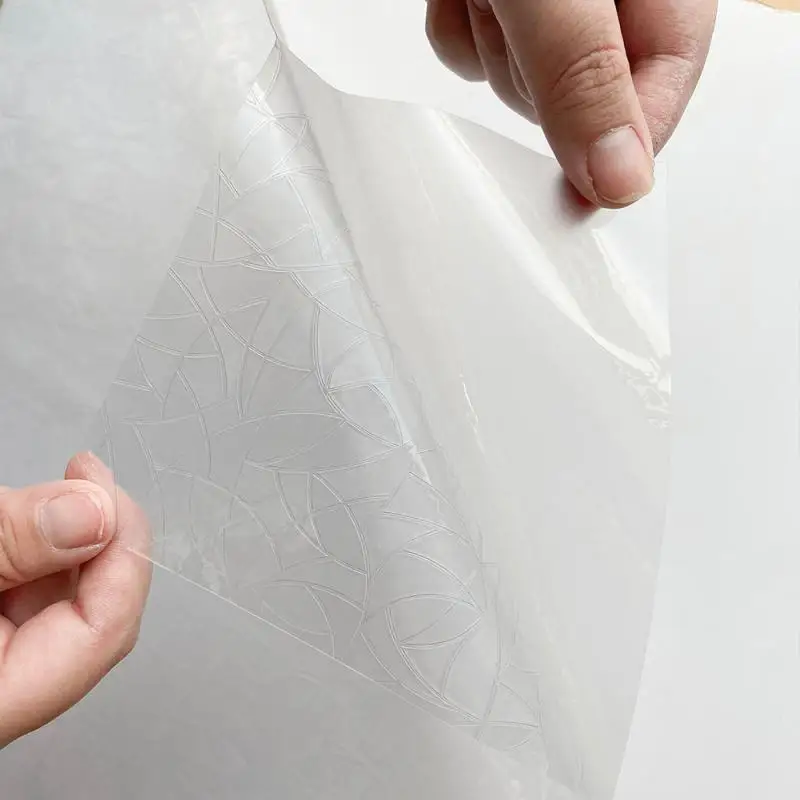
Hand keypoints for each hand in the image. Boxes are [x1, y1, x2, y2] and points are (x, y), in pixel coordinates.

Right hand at [0, 452, 150, 746]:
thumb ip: (8, 545)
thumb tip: (89, 515)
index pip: (104, 632)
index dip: (121, 550)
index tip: (108, 493)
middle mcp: (3, 696)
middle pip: (89, 615)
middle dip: (99, 534)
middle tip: (88, 478)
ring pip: (58, 603)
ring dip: (65, 538)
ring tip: (58, 488)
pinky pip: (25, 602)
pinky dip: (33, 556)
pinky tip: (29, 521)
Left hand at [426, 0, 716, 206]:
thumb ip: (587, 77)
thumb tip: (620, 181)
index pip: (660, 102)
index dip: (616, 152)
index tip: (579, 196)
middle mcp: (611, 9)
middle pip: (577, 102)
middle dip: (534, 78)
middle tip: (517, 19)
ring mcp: (554, 10)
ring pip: (516, 81)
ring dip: (490, 45)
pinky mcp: (502, 6)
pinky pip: (472, 53)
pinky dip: (456, 29)